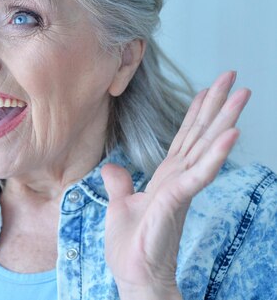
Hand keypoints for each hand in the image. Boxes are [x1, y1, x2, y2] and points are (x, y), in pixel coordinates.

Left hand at [101, 71, 250, 298]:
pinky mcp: (176, 202)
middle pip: (200, 135)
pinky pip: (199, 174)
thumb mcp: (120, 207)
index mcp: (165, 177)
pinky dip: (215, 154)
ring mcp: (180, 189)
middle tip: (234, 77)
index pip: (183, 138)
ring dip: (224, 119)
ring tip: (243, 94)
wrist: (135, 276)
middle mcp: (178, 179)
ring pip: (206, 147)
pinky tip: (231, 133)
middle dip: (217, 105)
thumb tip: (112, 167)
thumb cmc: (132, 247)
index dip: (195, 112)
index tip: (208, 88)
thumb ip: (120, 185)